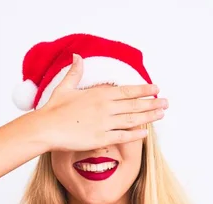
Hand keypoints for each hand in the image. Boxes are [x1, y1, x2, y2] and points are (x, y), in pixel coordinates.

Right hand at [36, 54, 167, 151]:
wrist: (46, 128)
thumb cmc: (53, 109)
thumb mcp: (65, 87)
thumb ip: (75, 72)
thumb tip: (77, 56)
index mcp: (99, 94)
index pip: (128, 90)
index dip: (144, 90)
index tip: (156, 89)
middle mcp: (106, 108)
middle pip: (135, 104)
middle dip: (152, 103)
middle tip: (166, 103)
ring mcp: (105, 124)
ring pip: (133, 119)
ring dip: (149, 117)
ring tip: (161, 114)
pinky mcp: (101, 139)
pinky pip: (123, 136)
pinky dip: (136, 134)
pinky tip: (146, 132)